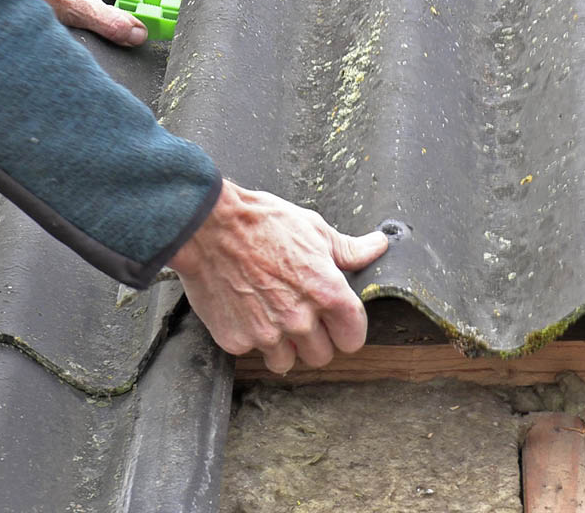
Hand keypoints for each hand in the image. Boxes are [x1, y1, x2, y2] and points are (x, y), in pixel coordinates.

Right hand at [168, 180, 388, 373]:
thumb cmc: (260, 222)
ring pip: (286, 361)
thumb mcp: (312, 228)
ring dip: (281, 344)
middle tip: (295, 310)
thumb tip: (376, 247)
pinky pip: (251, 351)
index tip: (333, 320)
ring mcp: (267, 334)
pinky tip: (242, 307)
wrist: (207, 226)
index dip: (344, 328)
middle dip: (312, 338)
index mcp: (328, 294)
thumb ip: (347, 249)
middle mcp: (300, 320)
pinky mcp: (236, 340)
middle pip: (321, 356)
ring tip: (267, 311)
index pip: (353, 338)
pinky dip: (248, 335)